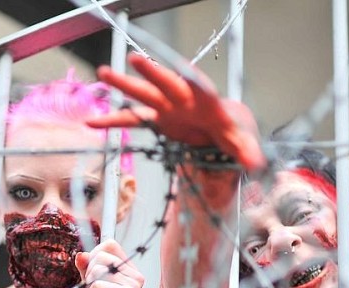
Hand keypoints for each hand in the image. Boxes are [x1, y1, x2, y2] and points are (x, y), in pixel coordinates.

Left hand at [75, 240, 142, 287]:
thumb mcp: (90, 285)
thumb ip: (86, 268)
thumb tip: (81, 255)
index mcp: (130, 270)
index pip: (109, 245)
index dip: (94, 255)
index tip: (92, 274)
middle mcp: (136, 276)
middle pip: (101, 255)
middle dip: (89, 273)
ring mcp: (134, 285)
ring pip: (97, 270)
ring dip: (90, 286)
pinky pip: (98, 284)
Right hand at [88, 53, 266, 172]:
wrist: (221, 128)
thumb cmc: (232, 128)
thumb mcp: (240, 140)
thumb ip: (247, 151)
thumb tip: (256, 166)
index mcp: (206, 100)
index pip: (200, 88)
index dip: (190, 81)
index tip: (182, 71)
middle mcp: (183, 98)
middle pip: (166, 83)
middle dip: (152, 73)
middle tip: (134, 60)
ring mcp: (166, 107)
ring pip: (143, 94)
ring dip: (123, 85)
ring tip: (103, 72)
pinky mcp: (156, 119)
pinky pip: (130, 120)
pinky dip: (112, 121)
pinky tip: (92, 121)